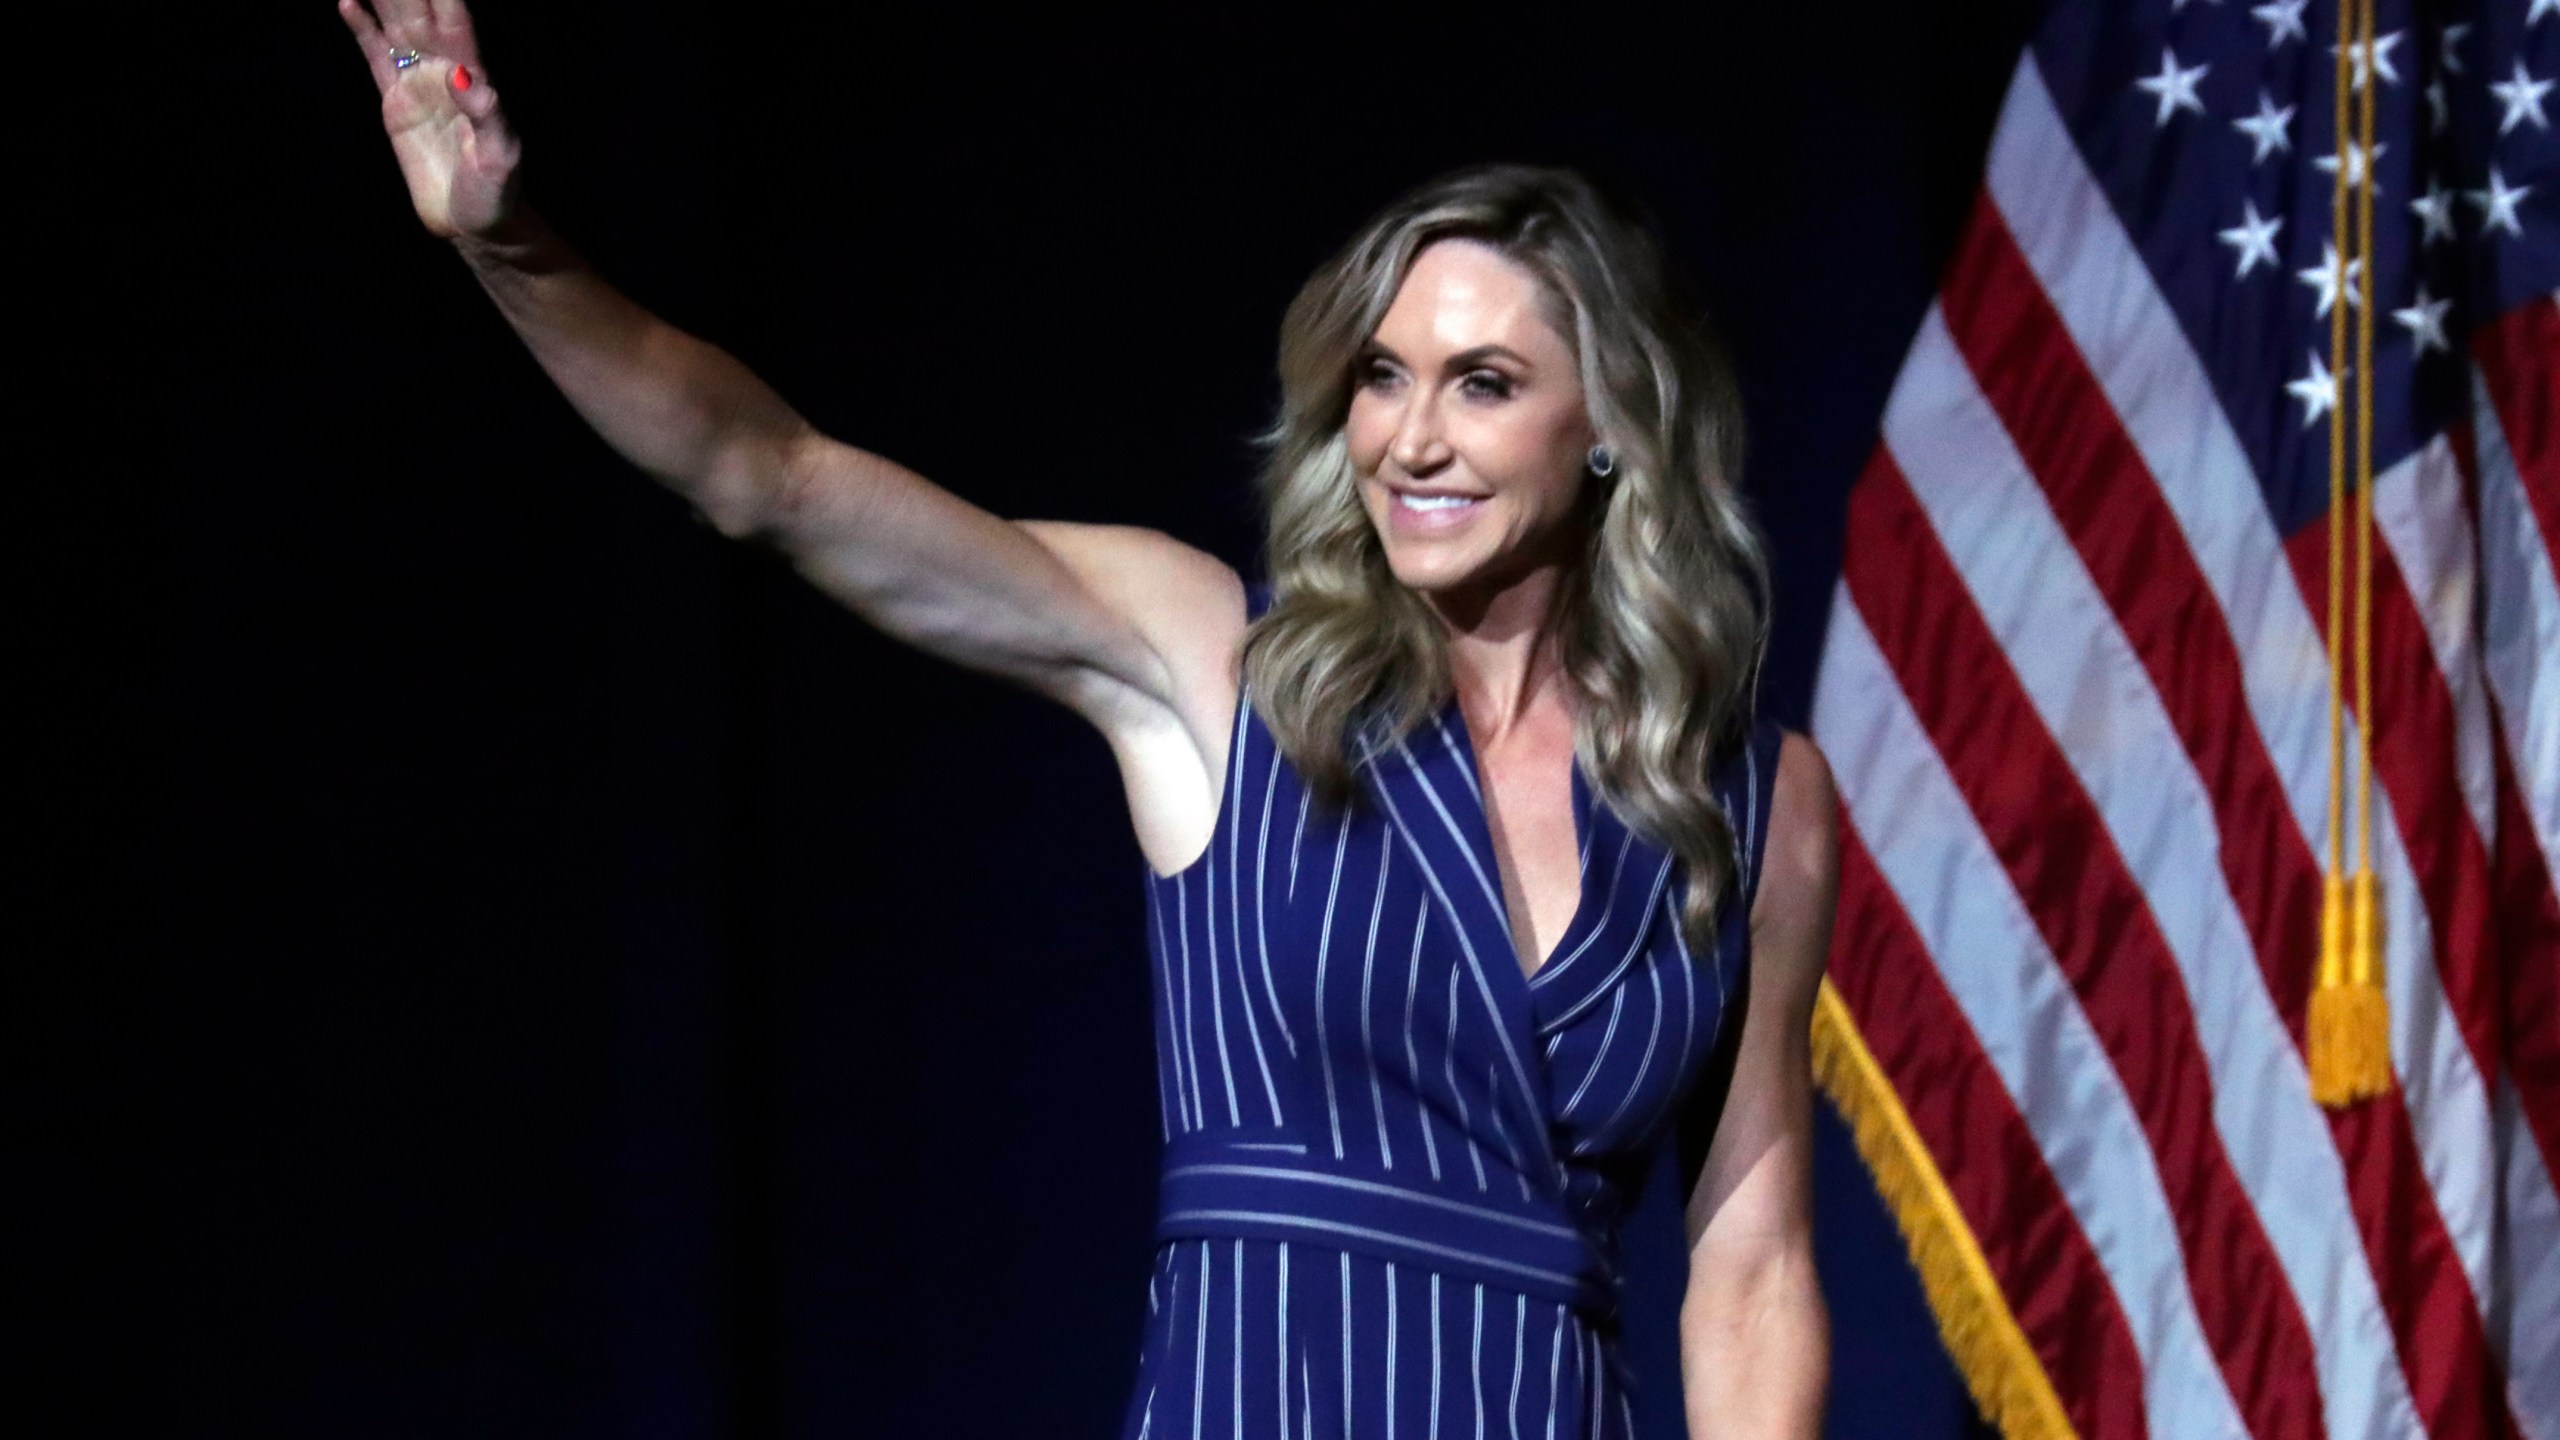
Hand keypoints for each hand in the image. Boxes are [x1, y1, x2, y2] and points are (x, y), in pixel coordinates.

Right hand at [337, 0, 520, 238]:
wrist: (470, 221)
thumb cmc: (495, 190)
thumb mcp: (500, 156)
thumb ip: (487, 115)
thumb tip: (466, 76)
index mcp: (474, 75)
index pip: (456, 19)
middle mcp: (444, 69)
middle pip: (421, 12)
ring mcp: (418, 82)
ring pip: (396, 26)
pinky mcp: (395, 102)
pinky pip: (376, 56)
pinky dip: (362, 29)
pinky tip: (349, 2)